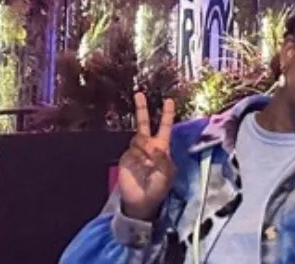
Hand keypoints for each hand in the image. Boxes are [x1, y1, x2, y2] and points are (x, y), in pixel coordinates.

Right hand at [118, 92, 176, 220]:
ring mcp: (136, 151)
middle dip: (142, 109)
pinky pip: (132, 150)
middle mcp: (149, 146)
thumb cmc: (157, 188)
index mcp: (163, 148)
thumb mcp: (166, 174)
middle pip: (144, 123)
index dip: (167, 115)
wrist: (140, 200)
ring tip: (148, 163)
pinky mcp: (125, 157)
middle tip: (139, 94)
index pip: (165, 128)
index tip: (169, 101)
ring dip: (145, 149)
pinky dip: (138, 156)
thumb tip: (155, 146)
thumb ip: (163, 159)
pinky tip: (140, 165)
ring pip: (139, 139)